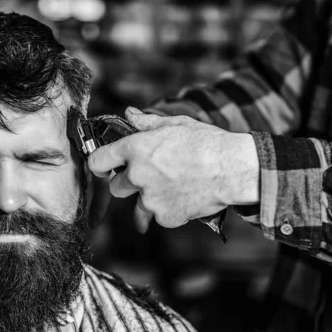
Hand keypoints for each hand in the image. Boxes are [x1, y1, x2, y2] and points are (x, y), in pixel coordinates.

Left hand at [88, 107, 259, 228]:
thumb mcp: (176, 124)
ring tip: (174, 186)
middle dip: (129, 183)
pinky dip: (168, 210)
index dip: (101, 164)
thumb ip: (147, 123)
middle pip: (116, 187)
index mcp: (135, 149)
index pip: (97, 161)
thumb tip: (128, 114)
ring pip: (138, 205)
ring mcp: (150, 199)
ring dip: (150, 198)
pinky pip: (158, 216)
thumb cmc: (207, 142)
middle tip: (153, 175)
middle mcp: (137, 176)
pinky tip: (185, 196)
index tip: (107, 166)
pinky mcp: (164, 217)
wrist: (233, 169)